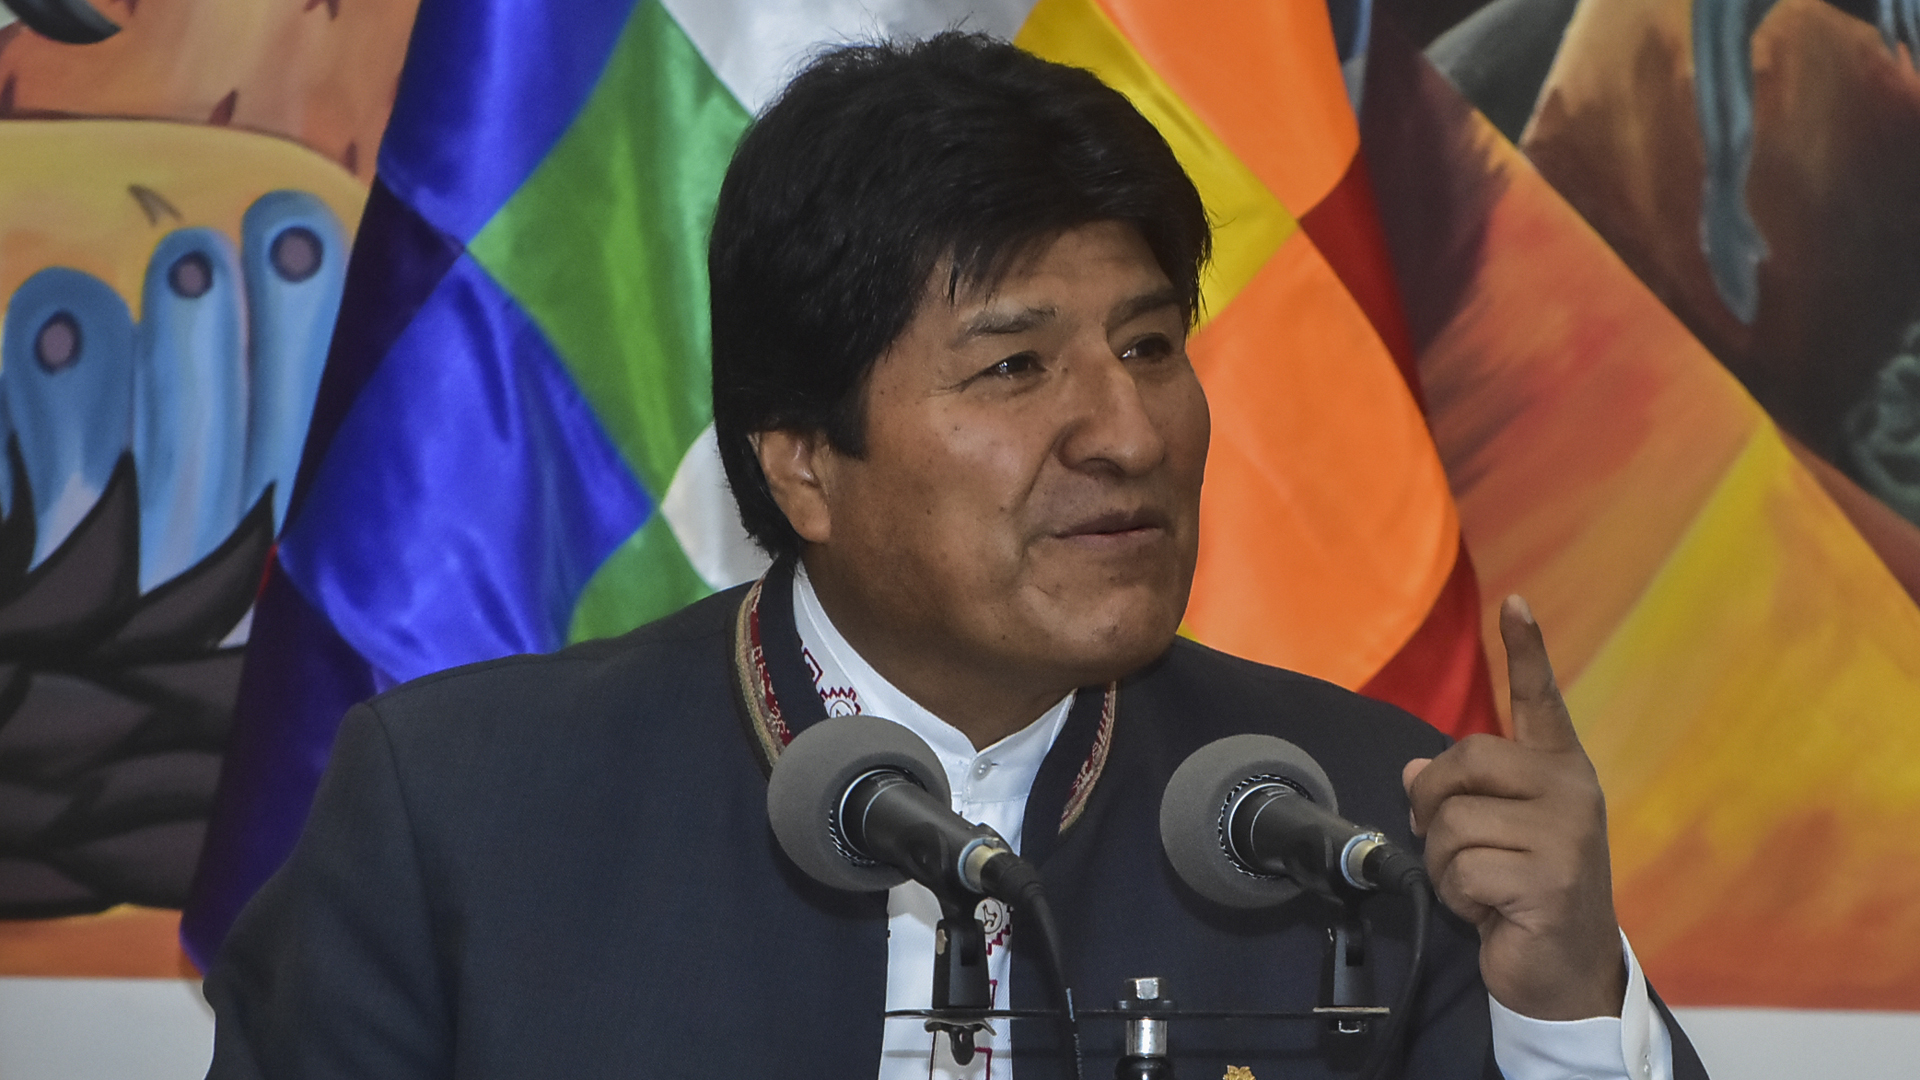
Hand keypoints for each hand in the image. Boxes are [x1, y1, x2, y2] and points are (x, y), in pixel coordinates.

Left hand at [1401, 595, 1625, 1019]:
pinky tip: (1491, 911)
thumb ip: (1462, 795)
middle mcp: (1571, 792)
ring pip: (1453, 821)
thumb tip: (1414, 770)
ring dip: (1445, 863)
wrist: (1566, 971)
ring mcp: (1566, 836)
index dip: (1526, 651)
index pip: (1541, 701)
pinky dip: (1458, 896)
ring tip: (1482, 885)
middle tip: (1455, 845)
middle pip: (1466, 759)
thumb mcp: (1493, 835)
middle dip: (1435, 806)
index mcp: (1559, 771)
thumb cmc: (1524, 893)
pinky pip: (1462, 868)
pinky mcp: (1550, 880)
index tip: (1514, 603)